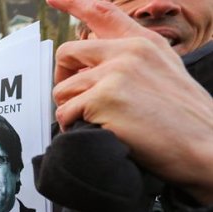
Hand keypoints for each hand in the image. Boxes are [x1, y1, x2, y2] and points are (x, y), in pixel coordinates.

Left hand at [49, 0, 212, 203]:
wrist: (204, 149)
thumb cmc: (185, 121)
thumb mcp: (166, 73)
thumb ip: (132, 61)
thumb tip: (93, 67)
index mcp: (144, 43)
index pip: (102, 13)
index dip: (73, 3)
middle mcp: (129, 52)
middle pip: (67, 54)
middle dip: (62, 80)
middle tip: (73, 101)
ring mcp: (116, 73)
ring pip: (62, 90)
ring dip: (70, 111)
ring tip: (93, 123)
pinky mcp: (104, 98)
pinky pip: (65, 113)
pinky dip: (71, 127)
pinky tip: (93, 133)